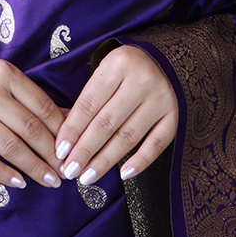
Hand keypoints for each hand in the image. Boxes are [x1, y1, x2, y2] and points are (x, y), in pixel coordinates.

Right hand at [0, 58, 66, 189]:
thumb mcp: (2, 80)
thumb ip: (32, 99)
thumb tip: (69, 119)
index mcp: (5, 75)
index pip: (42, 106)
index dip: (61, 131)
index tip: (73, 149)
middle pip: (30, 129)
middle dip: (52, 154)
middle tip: (66, 171)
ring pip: (11, 147)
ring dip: (34, 167)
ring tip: (50, 180)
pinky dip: (4, 174)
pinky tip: (19, 182)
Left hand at [53, 45, 177, 185]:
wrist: (170, 59)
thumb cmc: (129, 67)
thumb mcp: (106, 70)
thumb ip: (88, 99)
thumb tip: (64, 137)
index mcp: (118, 64)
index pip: (89, 103)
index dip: (72, 130)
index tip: (59, 152)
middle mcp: (141, 81)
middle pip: (106, 123)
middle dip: (85, 150)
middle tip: (70, 171)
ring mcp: (161, 99)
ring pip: (128, 136)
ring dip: (106, 160)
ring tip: (88, 177)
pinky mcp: (176, 114)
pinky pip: (158, 143)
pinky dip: (140, 161)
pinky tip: (123, 174)